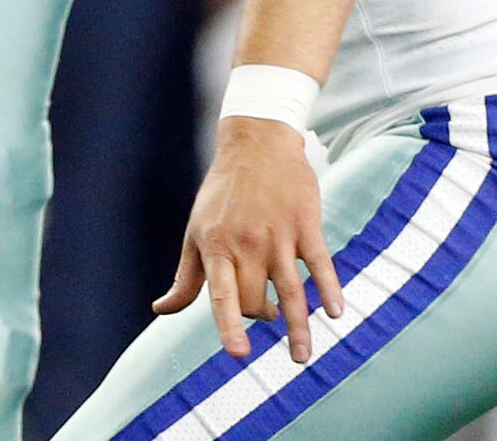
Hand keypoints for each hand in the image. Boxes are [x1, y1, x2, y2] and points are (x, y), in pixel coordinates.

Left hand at [155, 117, 344, 363]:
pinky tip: (335, 312)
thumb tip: (161, 309)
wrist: (256, 141)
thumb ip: (186, 276)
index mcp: (217, 246)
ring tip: (301, 356)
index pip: (223, 295)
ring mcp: (278, 233)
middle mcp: (248, 243)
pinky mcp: (305, 222)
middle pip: (256, 299)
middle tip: (268, 315)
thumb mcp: (196, 230)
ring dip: (299, 327)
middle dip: (261, 316)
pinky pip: (320, 262)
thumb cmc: (223, 192)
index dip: (230, 325)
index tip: (239, 353)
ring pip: (291, 291)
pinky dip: (328, 288)